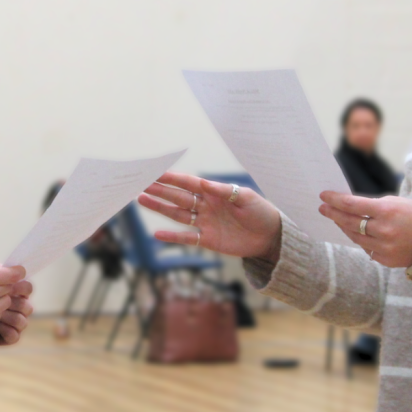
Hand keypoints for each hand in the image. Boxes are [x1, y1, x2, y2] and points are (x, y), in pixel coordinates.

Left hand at [0, 279, 33, 345]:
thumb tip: (6, 269)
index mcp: (11, 289)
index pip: (27, 288)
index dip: (21, 287)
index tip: (7, 286)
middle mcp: (15, 306)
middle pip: (27, 306)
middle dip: (15, 304)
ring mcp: (11, 322)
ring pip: (22, 321)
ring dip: (9, 317)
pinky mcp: (5, 337)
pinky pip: (14, 336)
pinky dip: (5, 330)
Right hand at [138, 172, 281, 261]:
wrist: (270, 236)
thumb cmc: (260, 211)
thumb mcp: (245, 198)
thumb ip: (223, 191)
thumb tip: (203, 183)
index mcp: (214, 192)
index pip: (188, 183)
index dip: (172, 178)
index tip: (155, 171)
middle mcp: (206, 206)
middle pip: (178, 197)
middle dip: (159, 190)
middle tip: (140, 183)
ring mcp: (205, 223)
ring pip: (177, 214)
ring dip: (160, 208)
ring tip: (141, 199)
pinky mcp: (208, 240)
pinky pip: (186, 238)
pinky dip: (172, 237)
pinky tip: (156, 234)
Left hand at [319, 192, 411, 267]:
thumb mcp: (397, 203)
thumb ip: (373, 205)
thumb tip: (349, 206)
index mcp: (387, 211)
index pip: (352, 204)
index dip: (335, 199)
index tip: (323, 195)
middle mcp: (383, 230)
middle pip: (349, 222)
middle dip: (333, 214)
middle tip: (322, 208)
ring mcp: (384, 247)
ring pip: (355, 237)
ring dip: (344, 227)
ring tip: (337, 219)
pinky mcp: (386, 260)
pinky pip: (367, 249)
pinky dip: (361, 240)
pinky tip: (356, 233)